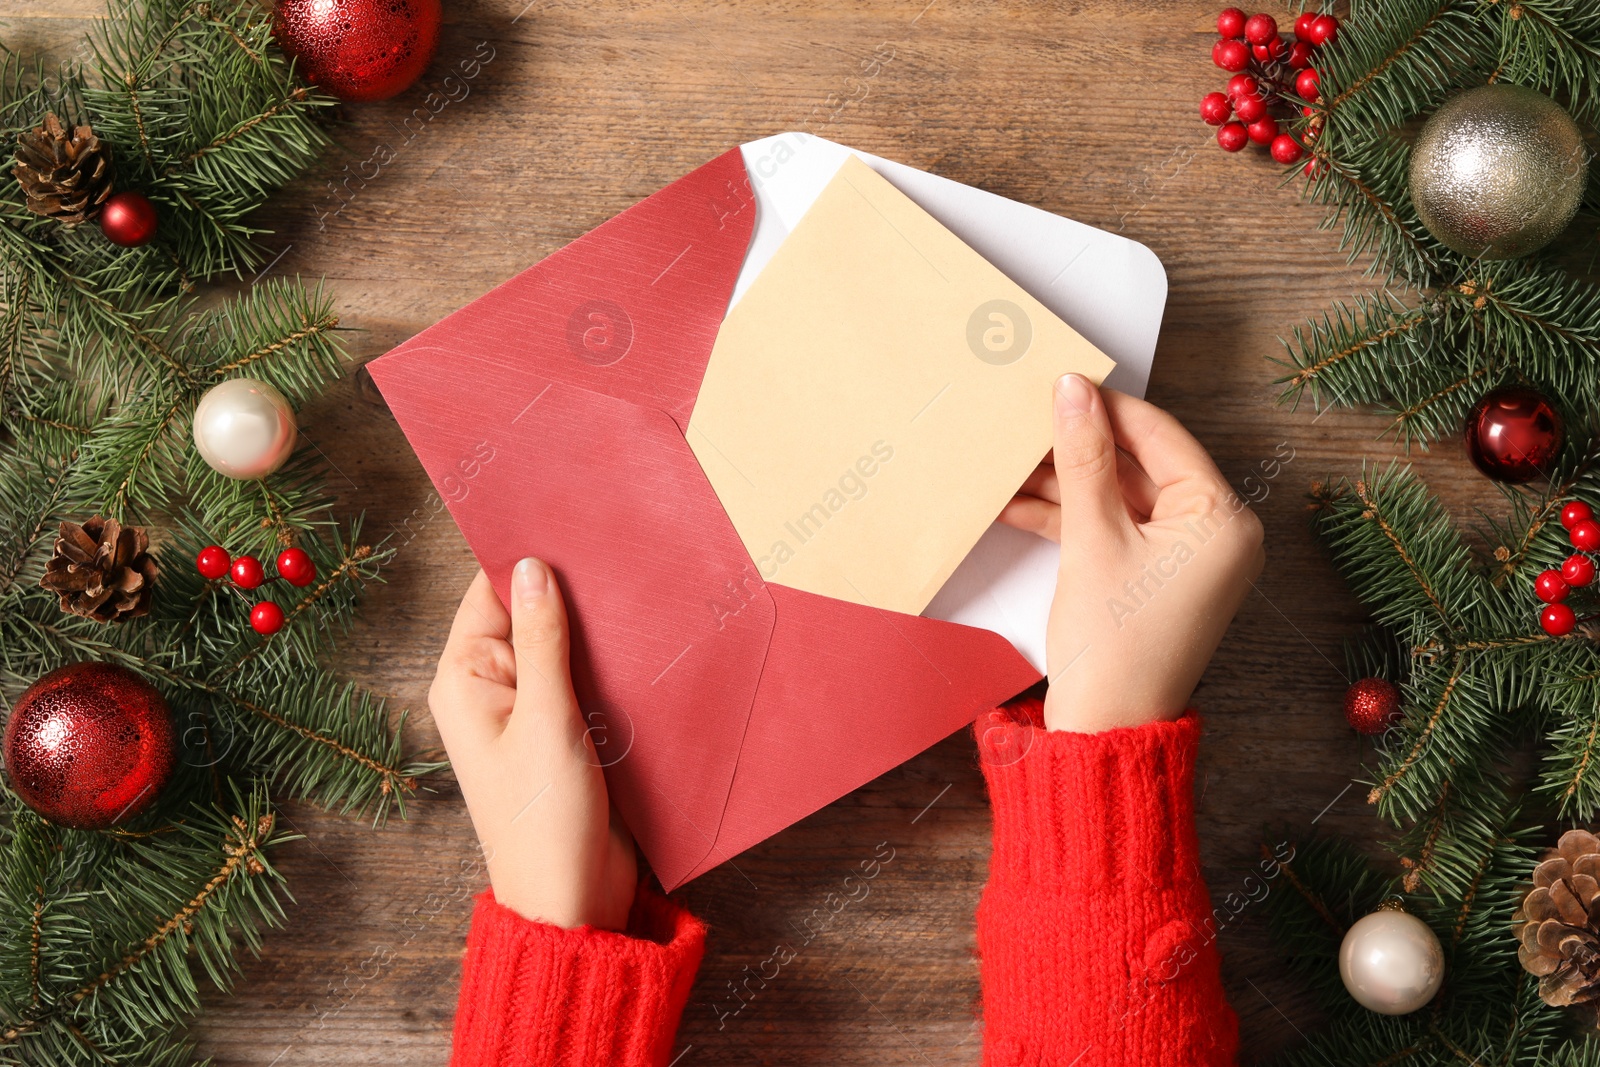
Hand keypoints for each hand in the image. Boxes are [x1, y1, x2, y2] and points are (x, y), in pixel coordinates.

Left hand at [429, 560, 636, 929]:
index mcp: (464, 680)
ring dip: (597, 630)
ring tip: (639, 596)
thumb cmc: (544, 821)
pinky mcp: (564, 730)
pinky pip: (584, 678)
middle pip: (529, 613)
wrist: (573, 899)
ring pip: (563, 645)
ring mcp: (528, 710)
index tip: (571, 523)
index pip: (489, 593)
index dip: (528, 560)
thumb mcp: (547, 721)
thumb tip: (533, 568)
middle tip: (619, 556)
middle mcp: (490, 689)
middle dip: (571, 593)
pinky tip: (642, 646)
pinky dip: (608, 664)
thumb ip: (542, 641)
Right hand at [998, 374, 1263, 732]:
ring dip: (1065, 482)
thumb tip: (1073, 391)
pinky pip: (1114, 528)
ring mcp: (1185, 556)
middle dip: (1078, 447)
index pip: (1160, 436)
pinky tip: (1017, 503)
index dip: (1105, 408)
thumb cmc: (1114, 649)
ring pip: (1119, 496)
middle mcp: (1215, 533)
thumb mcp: (1091, 538)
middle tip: (1026, 420)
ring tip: (1009, 461)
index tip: (1058, 382)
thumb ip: (1082, 458)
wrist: (1105, 730)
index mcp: (1222, 518)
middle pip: (1139, 464)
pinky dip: (1070, 517)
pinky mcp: (1154, 576)